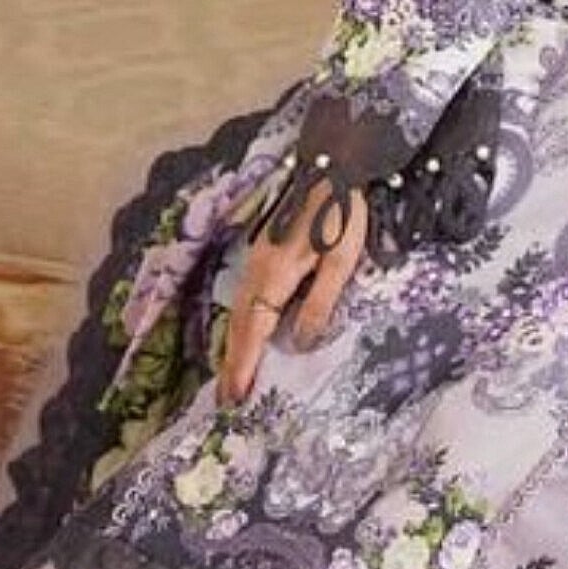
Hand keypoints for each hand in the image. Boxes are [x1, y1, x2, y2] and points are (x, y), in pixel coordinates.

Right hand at [217, 184, 367, 407]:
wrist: (330, 168)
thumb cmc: (340, 214)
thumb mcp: (341, 261)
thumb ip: (320, 302)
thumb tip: (299, 342)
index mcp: (274, 275)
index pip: (253, 329)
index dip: (243, 364)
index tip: (235, 395)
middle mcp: (257, 270)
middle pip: (238, 325)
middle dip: (231, 363)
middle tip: (226, 401)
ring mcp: (257, 261)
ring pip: (239, 312)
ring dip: (234, 346)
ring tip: (232, 378)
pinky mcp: (265, 255)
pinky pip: (246, 299)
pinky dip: (241, 325)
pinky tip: (246, 337)